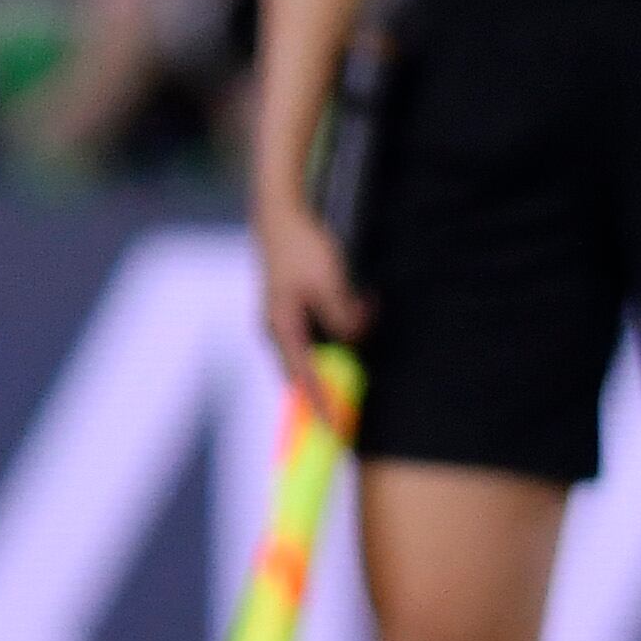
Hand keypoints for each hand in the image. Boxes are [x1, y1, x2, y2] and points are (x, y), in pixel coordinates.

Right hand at [254, 192, 368, 403]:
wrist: (279, 215)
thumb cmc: (301, 248)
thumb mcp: (329, 283)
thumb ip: (343, 317)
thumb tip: (354, 339)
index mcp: (282, 328)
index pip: (302, 377)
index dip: (320, 403)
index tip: (334, 426)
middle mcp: (276, 329)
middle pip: (304, 369)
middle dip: (332, 379)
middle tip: (354, 395)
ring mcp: (281, 318)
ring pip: (312, 349)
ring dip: (339, 348)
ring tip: (364, 328)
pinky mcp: (290, 307)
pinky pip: (314, 332)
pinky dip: (335, 331)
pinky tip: (357, 312)